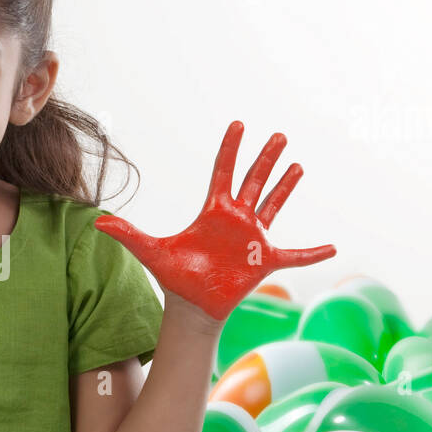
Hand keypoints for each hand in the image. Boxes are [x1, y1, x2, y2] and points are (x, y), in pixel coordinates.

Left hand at [94, 120, 335, 322]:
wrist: (191, 306)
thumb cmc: (175, 277)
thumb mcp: (151, 252)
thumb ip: (128, 234)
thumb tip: (97, 222)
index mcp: (213, 211)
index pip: (223, 172)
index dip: (230, 148)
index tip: (238, 124)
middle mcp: (236, 219)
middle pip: (253, 181)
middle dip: (265, 158)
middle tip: (278, 135)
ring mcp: (252, 237)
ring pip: (273, 204)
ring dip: (286, 186)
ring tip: (297, 165)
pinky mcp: (264, 259)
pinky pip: (295, 255)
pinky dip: (314, 253)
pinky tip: (333, 247)